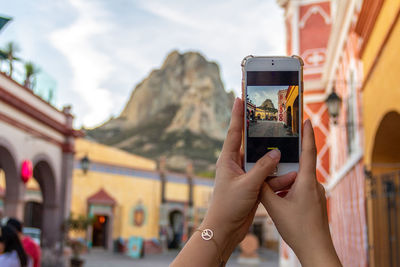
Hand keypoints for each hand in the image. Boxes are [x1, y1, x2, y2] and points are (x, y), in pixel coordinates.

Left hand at [201, 97, 296, 260]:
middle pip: (251, 144)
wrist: (225, 229)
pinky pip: (268, 176)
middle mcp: (236, 164)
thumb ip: (263, 168)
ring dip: (276, 160)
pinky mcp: (253, 186)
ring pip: (264, 162)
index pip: (234, 131)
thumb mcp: (247, 185)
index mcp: (228, 159)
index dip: (237, 114)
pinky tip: (291, 175)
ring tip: (291, 150)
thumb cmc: (229, 205)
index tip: (240, 97)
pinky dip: (278, 176)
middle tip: (274, 119)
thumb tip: (277, 154)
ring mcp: (245, 175)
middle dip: (263, 134)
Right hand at [260, 120, 341, 266]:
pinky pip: (301, 187)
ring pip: (299, 177)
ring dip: (287, 175)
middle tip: (281, 140)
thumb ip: (265, 189)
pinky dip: (290, 186)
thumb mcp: (275, 208)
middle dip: (292, 153)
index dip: (307, 134)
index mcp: (307, 182)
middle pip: (302, 163)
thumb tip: (258, 176)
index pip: (309, 151)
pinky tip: (279, 195)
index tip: (306, 119)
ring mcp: (316, 193)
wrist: (316, 249)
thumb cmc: (298, 229)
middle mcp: (314, 184)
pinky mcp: (314, 201)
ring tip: (273, 174)